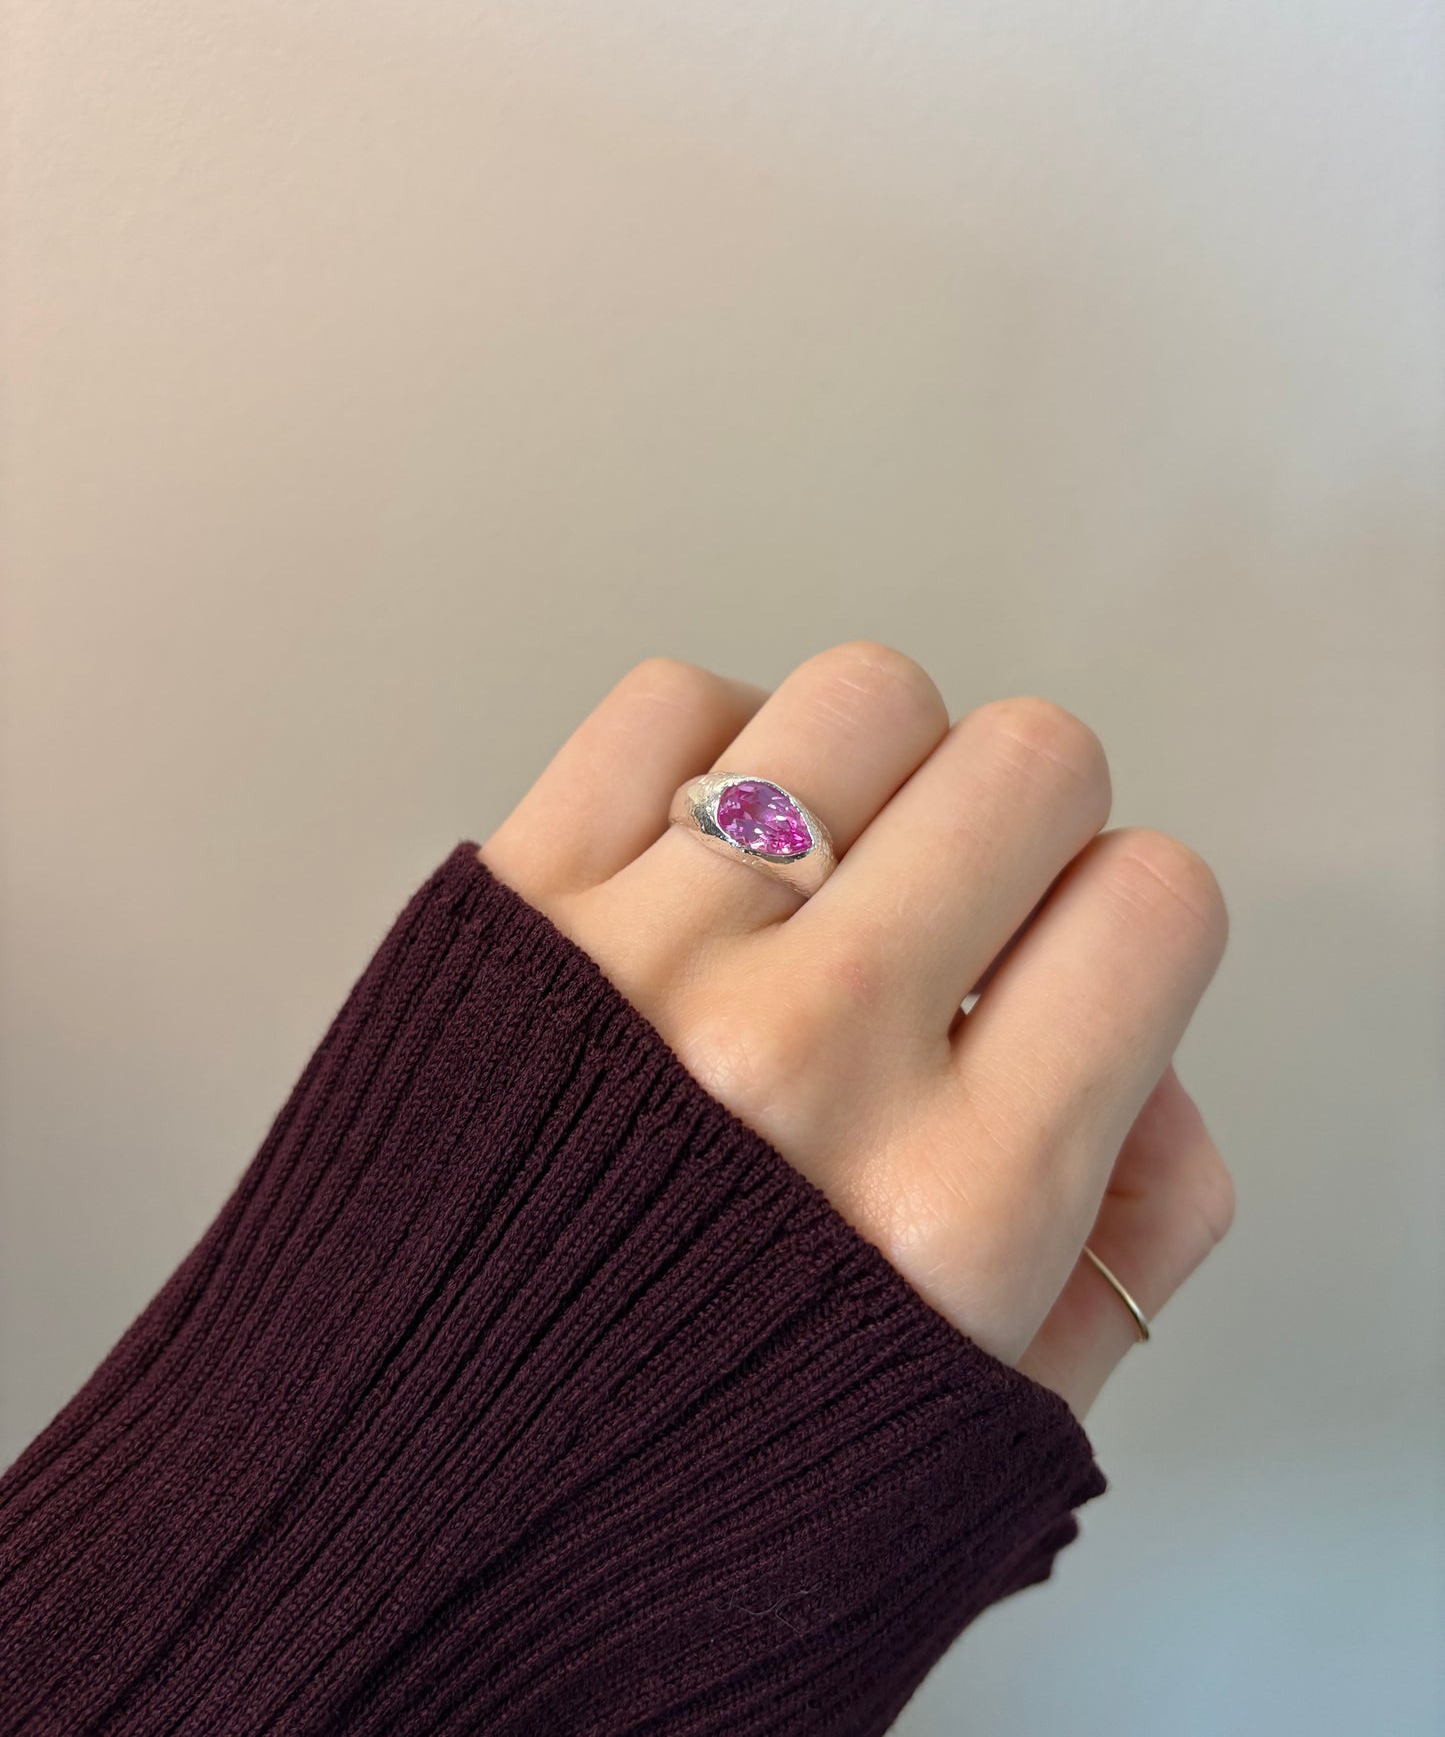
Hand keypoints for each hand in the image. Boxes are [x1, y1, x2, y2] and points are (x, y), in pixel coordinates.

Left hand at [482, 643, 1233, 1416]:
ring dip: (879, 774)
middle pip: (1029, 763)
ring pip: (865, 699)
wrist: (387, 1515)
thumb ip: (1130, 1241)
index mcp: (960, 1209)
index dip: (1126, 922)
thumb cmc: (678, 1490)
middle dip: (1022, 831)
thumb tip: (1153, 1053)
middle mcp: (811, 1059)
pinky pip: (673, 703)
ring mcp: (649, 963)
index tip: (1065, 969)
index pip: (1151, 902)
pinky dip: (718, 749)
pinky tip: (711, 851)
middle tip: (955, 916)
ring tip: (829, 874)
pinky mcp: (510, 906)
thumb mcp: (976, 1437)